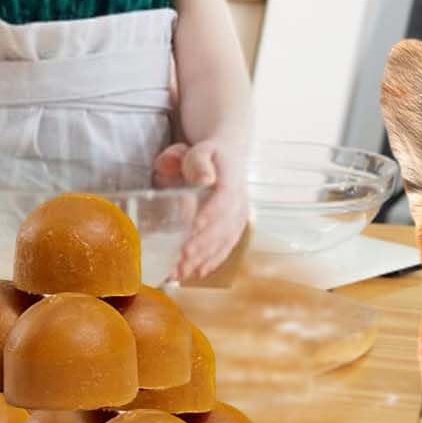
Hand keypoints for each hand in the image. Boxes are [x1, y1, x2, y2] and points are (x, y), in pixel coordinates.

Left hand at [154, 140, 247, 281]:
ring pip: (224, 241)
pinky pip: (225, 248)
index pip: (225, 197)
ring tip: (181, 271)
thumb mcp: (200, 150)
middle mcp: (240, 201)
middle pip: (224, 225)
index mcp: (232, 178)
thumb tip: (204, 179)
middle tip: (183, 256)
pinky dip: (211, 261)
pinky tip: (196, 272)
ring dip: (203, 258)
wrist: (228, 159)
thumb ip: (197, 161)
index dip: (212, 212)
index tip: (195, 225)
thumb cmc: (206, 155)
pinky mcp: (234, 229)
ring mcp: (239, 218)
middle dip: (204, 243)